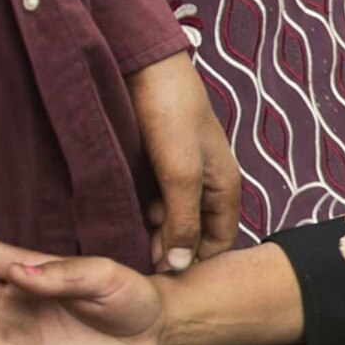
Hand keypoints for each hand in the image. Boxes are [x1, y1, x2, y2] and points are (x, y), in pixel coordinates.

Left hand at [127, 52, 243, 271]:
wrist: (145, 66)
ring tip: (125, 242)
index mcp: (225, 189)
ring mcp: (182, 174)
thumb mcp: (179, 175)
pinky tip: (118, 216)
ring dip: (152, 231)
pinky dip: (139, 212)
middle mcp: (206, 185)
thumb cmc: (172, 115)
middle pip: (194, 233)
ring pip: (171, 218)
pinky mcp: (158, 163)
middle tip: (137, 263)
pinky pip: (153, 199)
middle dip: (170, 250)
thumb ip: (183, 222)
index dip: (195, 263)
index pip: (219, 243)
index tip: (162, 278)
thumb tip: (180, 265)